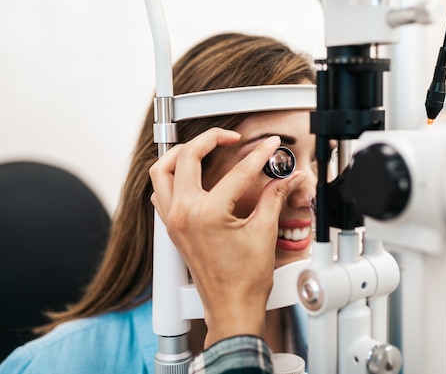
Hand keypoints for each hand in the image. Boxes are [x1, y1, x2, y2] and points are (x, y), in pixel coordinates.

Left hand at [149, 128, 305, 347]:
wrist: (232, 308)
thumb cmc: (245, 281)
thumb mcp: (264, 233)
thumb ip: (274, 198)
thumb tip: (286, 179)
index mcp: (207, 214)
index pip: (237, 172)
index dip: (258, 155)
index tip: (269, 146)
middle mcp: (184, 213)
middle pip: (186, 157)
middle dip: (210, 139)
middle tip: (231, 137)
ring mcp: (174, 221)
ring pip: (161, 172)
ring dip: (179, 154)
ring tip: (202, 147)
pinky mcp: (172, 229)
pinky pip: (160, 192)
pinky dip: (170, 177)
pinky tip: (188, 176)